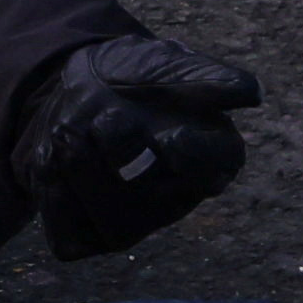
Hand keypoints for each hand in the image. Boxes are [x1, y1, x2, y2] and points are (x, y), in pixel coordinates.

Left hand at [11, 30, 263, 257]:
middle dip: (118, 146)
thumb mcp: (166, 64)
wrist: (76, 89)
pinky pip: (65, 231)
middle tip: (104, 112)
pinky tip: (54, 155)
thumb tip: (251, 92)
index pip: (214, 171)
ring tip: (72, 122)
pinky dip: (51, 187)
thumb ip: (207, 77)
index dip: (192, 158)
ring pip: (107, 215)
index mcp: (210, 160)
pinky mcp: (87, 238)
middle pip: (149, 198)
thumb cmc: (134, 79)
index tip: (169, 134)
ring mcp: (131, 225)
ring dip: (79, 160)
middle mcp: (174, 200)